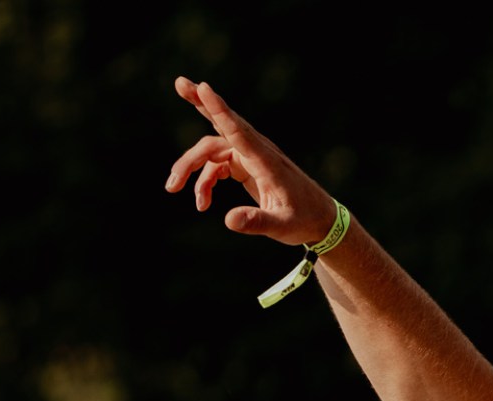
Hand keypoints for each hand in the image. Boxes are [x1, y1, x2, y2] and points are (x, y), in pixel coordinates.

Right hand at [164, 77, 336, 245]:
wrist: (319, 221)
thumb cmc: (304, 221)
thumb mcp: (282, 226)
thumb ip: (256, 222)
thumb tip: (229, 220)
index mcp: (266, 162)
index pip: (239, 132)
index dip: (220, 110)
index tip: (204, 87)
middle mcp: (257, 153)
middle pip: (223, 124)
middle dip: (200, 104)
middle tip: (178, 83)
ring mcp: (251, 157)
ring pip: (212, 150)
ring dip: (190, 166)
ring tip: (173, 187)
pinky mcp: (247, 166)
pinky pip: (217, 166)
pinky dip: (205, 182)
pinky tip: (202, 203)